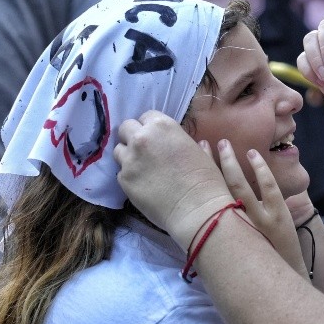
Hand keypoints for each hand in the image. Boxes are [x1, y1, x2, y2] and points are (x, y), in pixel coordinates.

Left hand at [114, 110, 233, 233]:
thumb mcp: (194, 148)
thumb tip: (166, 140)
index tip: (156, 138)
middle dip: (133, 136)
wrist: (197, 208)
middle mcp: (142, 138)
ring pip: (119, 150)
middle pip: (126, 128)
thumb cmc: (204, 177)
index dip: (151, 127)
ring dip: (128, 156)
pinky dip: (130, 176)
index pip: (146, 116)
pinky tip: (144, 184)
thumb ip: (174, 138)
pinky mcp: (123, 180)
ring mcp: (130, 159)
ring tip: (142, 168)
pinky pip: (121, 172)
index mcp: (162, 126)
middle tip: (145, 151)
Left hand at [214, 139, 308, 278]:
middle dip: (228, 162)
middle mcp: (259, 221)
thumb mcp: (287, 221)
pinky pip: (213, 215)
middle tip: (221, 142)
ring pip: (223, 197)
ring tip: (205, 152)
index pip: (268, 184)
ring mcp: (241, 230)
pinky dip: (205, 198)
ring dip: (214, 173)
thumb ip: (280, 198)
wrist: (280, 278)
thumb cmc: (285, 247)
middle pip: (240, 186)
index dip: (259, 166)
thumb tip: (274, 174)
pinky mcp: (229, 239)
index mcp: (278, 215)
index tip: (250, 151)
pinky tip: (199, 184)